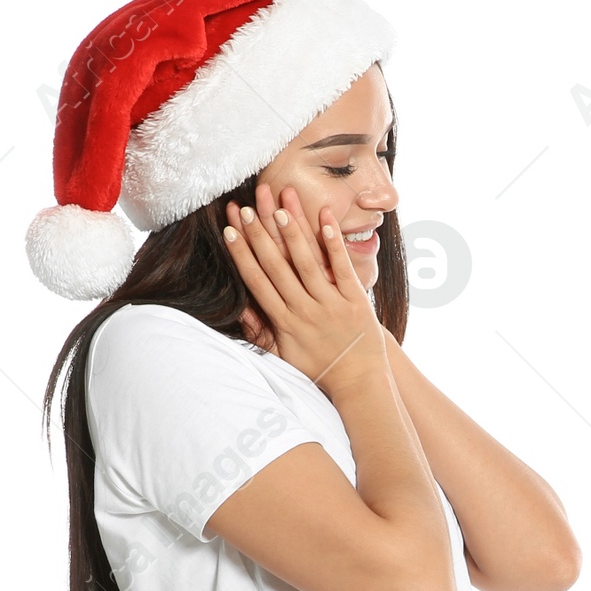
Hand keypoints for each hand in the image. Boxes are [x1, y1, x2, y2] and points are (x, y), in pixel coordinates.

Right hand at [222, 183, 386, 396]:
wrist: (360, 382)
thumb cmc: (320, 369)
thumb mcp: (284, 356)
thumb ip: (262, 334)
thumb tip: (239, 311)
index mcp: (285, 323)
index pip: (257, 283)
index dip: (242, 255)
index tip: (230, 231)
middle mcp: (305, 311)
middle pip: (277, 267)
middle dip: (260, 237)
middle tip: (246, 209)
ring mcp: (331, 304)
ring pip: (307, 264)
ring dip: (293, 235)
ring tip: (279, 208)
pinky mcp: (356, 301)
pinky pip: (342, 268)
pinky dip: (334, 244)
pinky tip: (325, 220)